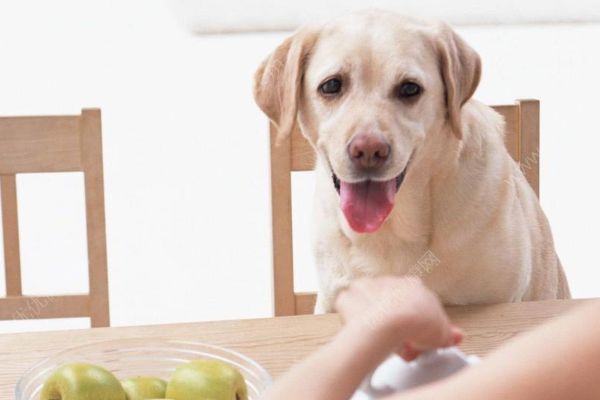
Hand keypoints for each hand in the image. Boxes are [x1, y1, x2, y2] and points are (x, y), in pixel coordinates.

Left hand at [334, 276, 461, 359]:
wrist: (389, 322)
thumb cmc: (416, 323)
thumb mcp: (442, 333)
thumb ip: (448, 333)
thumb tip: (455, 336)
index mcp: (415, 287)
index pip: (416, 307)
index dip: (417, 327)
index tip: (416, 341)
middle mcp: (392, 283)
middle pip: (393, 306)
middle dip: (398, 326)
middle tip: (401, 346)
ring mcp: (370, 287)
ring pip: (372, 306)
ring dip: (377, 322)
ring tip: (383, 344)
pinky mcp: (351, 295)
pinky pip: (351, 307)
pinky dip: (354, 318)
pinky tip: (361, 332)